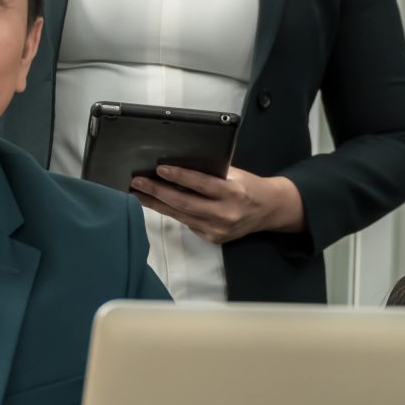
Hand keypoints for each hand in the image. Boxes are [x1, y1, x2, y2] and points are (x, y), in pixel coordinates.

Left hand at [131, 165, 303, 244]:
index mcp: (233, 193)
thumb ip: (210, 173)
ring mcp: (218, 230)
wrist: (268, 210)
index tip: (159, 169)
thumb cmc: (248, 186)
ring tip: (139, 193)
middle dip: (157, 192)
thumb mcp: (234, 174)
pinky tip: (157, 203)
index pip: (201, 184)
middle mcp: (225, 214)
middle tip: (137, 183)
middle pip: (184, 203)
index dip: (179, 176)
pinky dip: (172, 212)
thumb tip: (177, 166)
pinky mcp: (213, 238)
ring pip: (180, 215)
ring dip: (157, 204)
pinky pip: (188, 223)